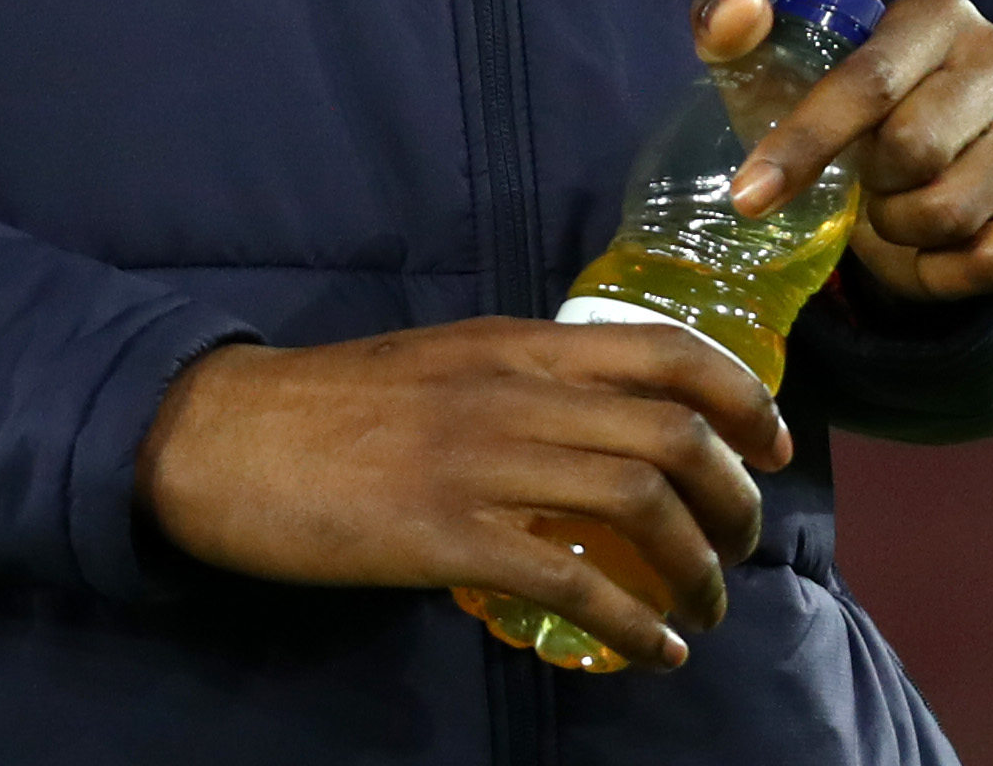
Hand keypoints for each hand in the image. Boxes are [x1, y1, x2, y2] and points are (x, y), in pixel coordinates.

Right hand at [134, 319, 791, 669]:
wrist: (219, 436)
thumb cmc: (326, 407)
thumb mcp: (439, 364)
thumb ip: (517, 385)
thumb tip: (591, 432)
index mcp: (515, 342)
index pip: (665, 348)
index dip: (741, 396)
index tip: (773, 443)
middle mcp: (514, 389)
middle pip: (674, 428)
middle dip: (735, 495)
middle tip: (745, 543)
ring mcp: (483, 460)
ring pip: (640, 499)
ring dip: (698, 566)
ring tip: (708, 608)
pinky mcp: (447, 533)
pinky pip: (573, 578)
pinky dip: (632, 620)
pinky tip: (652, 651)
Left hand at [718, 0, 992, 304]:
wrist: (961, 165)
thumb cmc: (860, 118)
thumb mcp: (789, 73)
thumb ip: (737, 30)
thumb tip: (731, 14)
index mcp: (936, 14)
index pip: (867, 81)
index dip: (803, 144)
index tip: (749, 197)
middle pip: (913, 151)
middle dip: (871, 186)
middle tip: (869, 183)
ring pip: (952, 213)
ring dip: (904, 231)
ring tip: (901, 210)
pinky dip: (944, 275)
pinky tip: (936, 251)